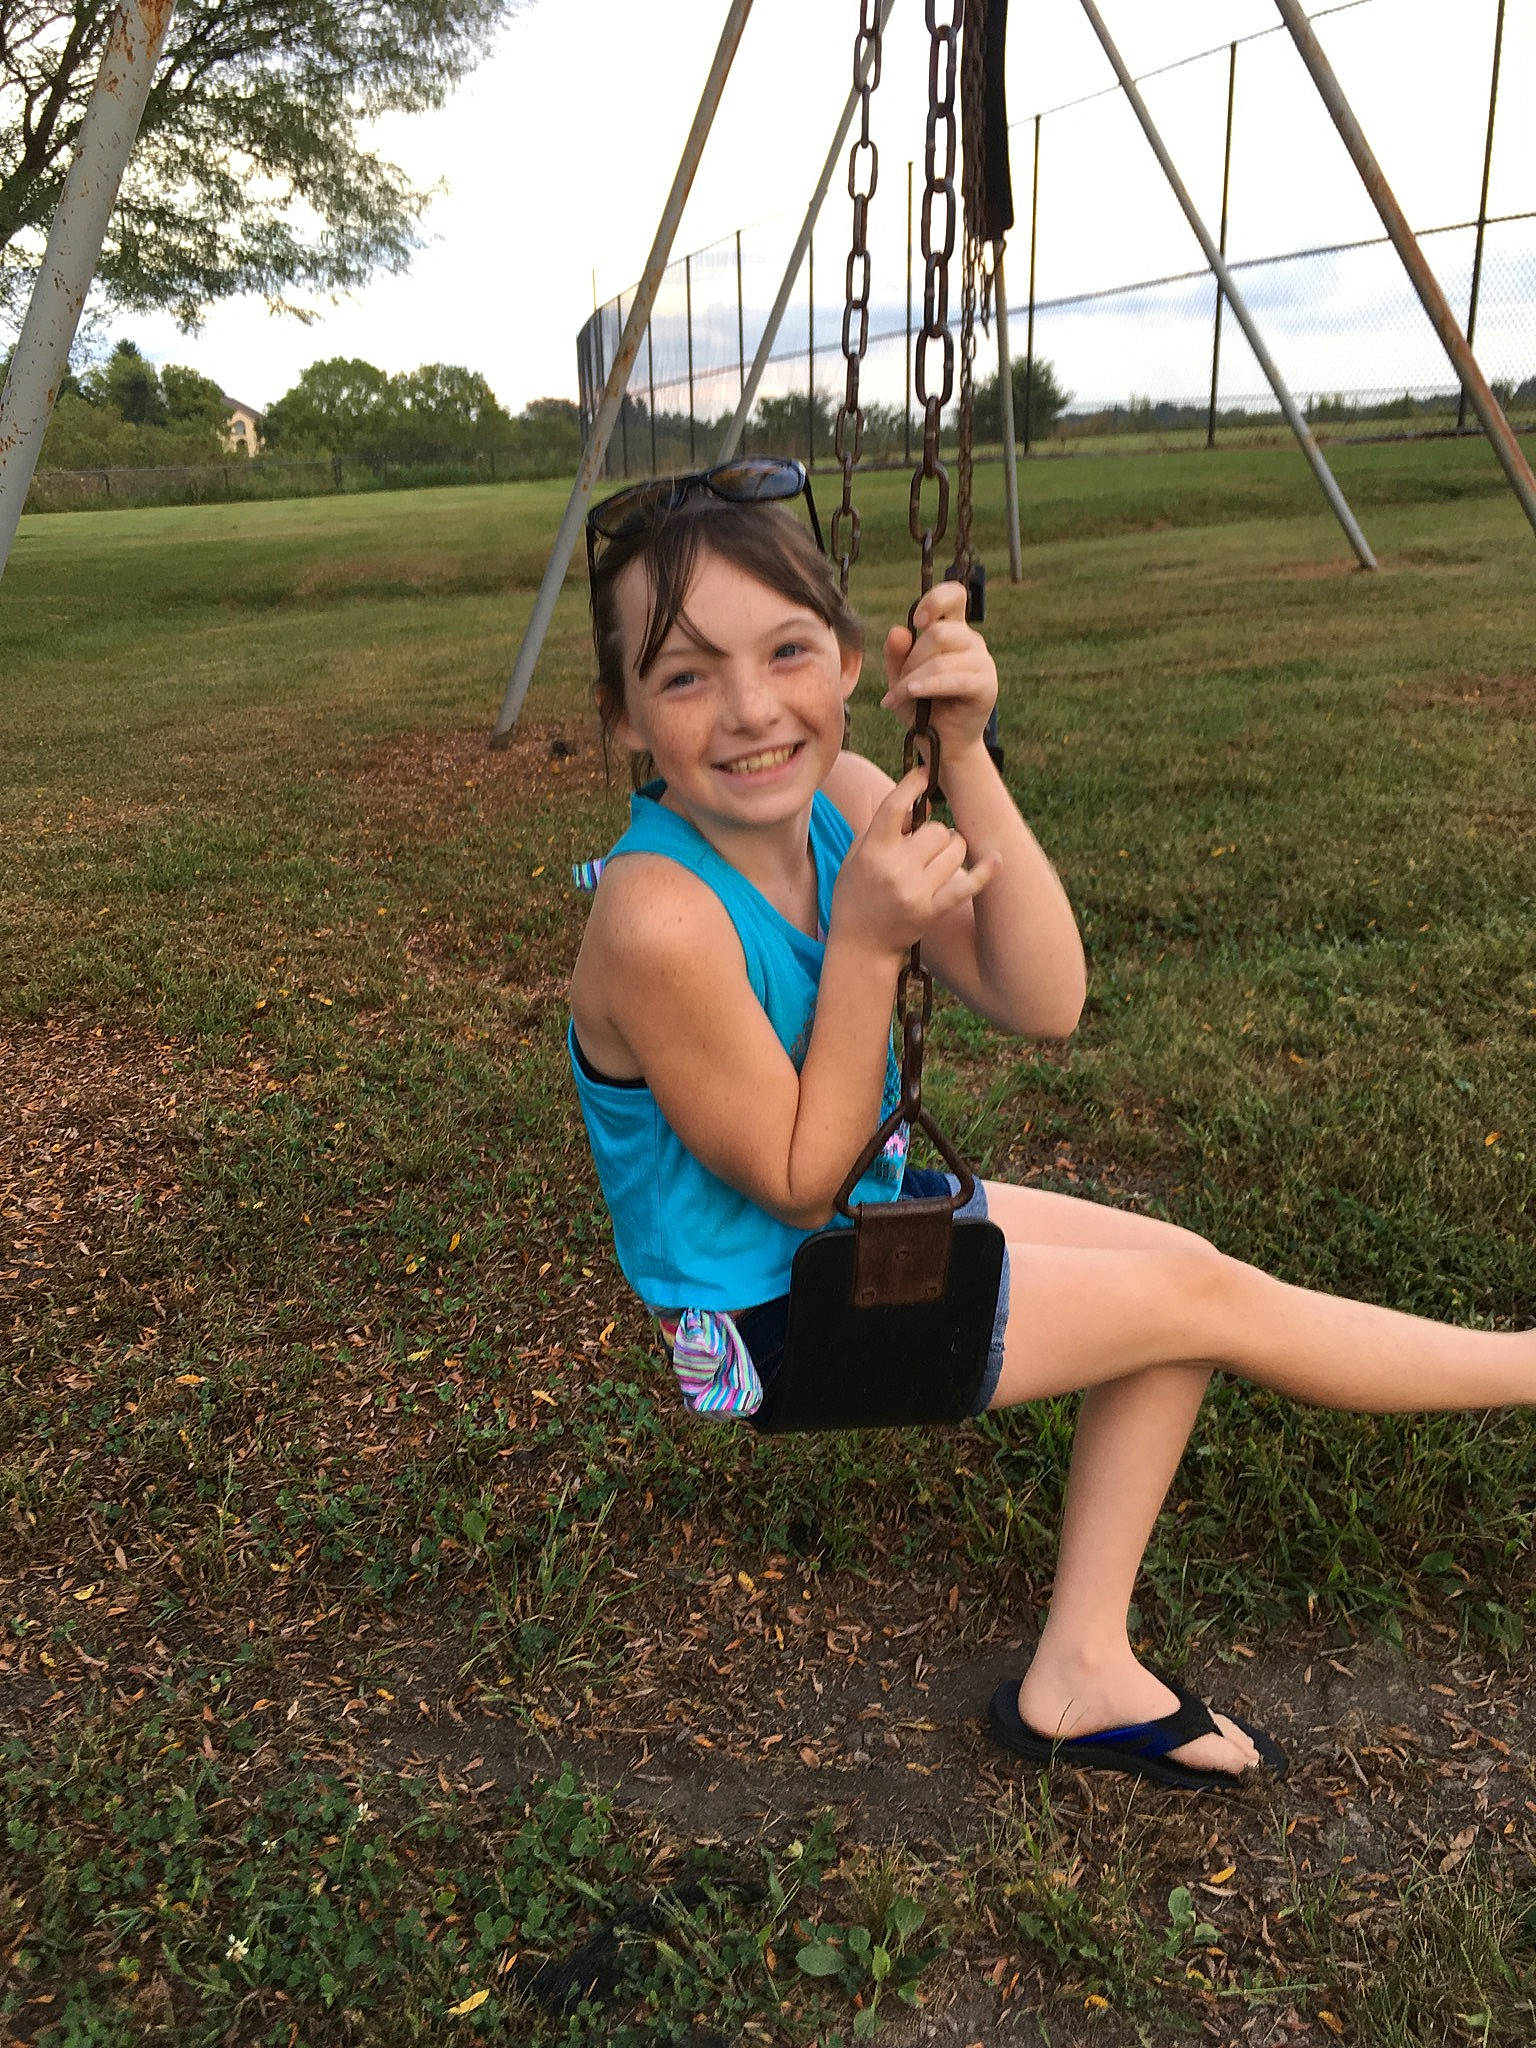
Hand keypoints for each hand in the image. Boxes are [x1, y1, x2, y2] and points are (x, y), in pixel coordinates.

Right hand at [831, 763, 999, 961]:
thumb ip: (887, 826)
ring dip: (954, 849)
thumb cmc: (856, 893)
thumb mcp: (858, 855)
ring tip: (941, 858)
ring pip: (955, 851)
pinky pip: (967, 885)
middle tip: (927, 844)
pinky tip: (997, 860)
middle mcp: (895, 869)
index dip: (913, 784)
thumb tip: (925, 799)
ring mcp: (916, 891)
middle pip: (936, 830)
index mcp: (872, 851)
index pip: (894, 807)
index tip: (926, 773)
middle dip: (936, 833)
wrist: (860, 944)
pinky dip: (985, 872)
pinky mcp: (932, 910)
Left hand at [880, 580, 998, 763]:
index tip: (917, 621)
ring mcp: (983, 663)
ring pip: (942, 657)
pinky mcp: (987, 686)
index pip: (955, 596)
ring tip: (898, 698)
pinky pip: (953, 678)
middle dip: (911, 660)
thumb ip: (897, 655)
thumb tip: (898, 630)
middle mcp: (971, 642)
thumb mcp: (901, 680)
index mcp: (953, 632)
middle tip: (898, 686)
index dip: (936, 600)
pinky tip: (911, 694)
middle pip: (938, 632)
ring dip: (914, 678)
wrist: (942, 746)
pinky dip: (927, 686)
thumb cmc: (922, 710)